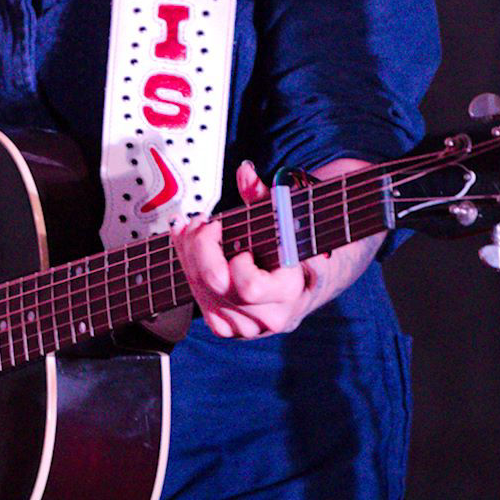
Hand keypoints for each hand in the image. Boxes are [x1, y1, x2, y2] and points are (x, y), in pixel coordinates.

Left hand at [170, 158, 382, 338]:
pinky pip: (198, 303)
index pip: (251, 286)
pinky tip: (188, 245)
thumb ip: (265, 195)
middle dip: (202, 246)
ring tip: (194, 228)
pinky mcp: (230, 326)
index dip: (237, 259)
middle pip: (217, 286)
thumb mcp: (290, 216)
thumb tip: (245, 172)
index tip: (240, 240)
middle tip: (204, 222)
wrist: (311, 279)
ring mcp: (249, 326)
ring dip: (190, 255)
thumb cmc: (301, 245)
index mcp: (293, 293)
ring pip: (202, 294)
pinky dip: (188, 269)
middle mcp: (271, 316)